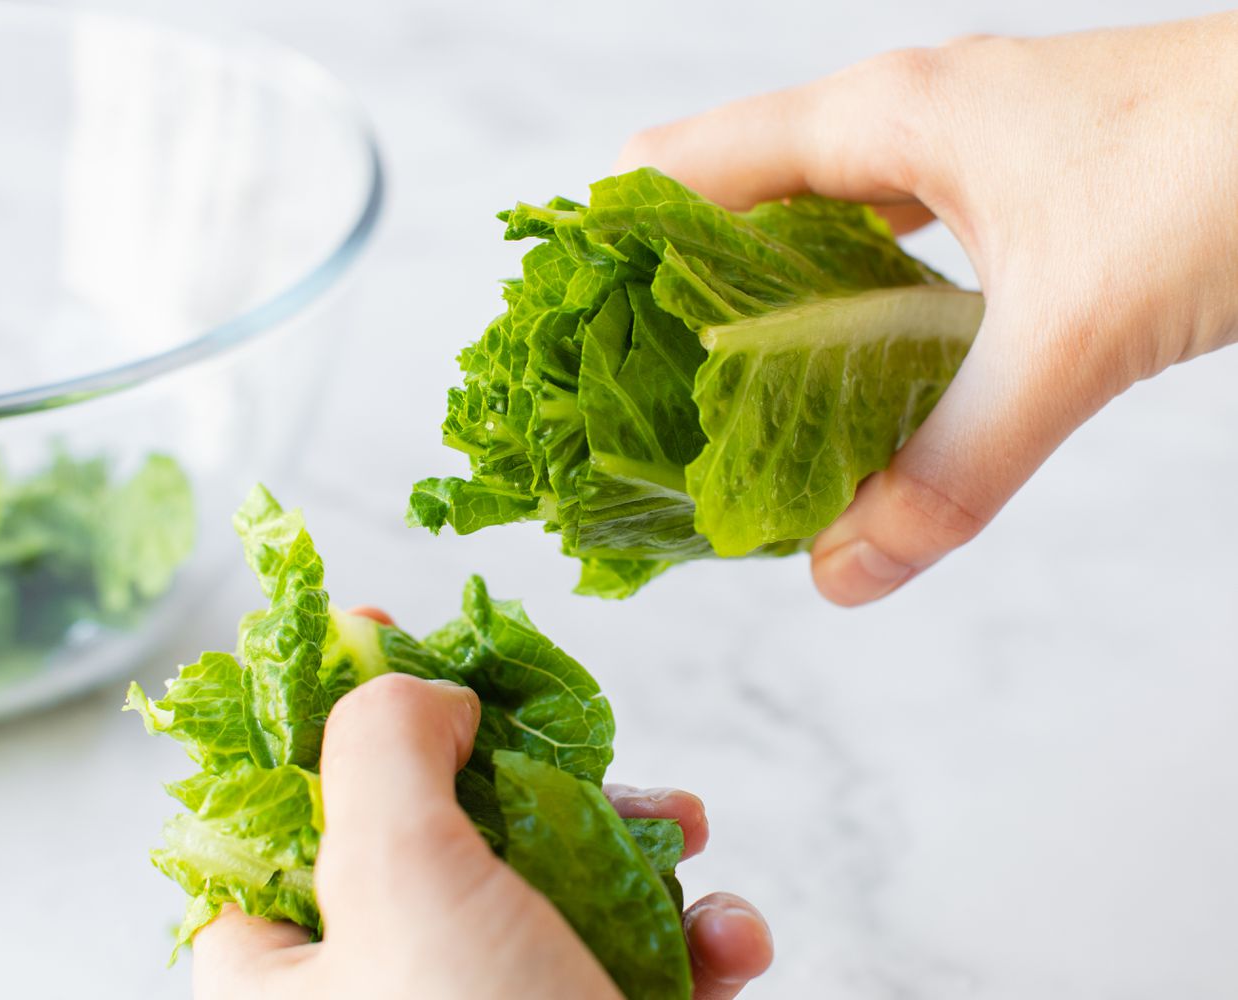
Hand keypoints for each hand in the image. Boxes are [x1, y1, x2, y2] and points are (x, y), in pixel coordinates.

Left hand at [193, 617, 771, 999]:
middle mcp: (380, 995)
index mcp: (283, 970)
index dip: (327, 714)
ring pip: (552, 885)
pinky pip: (634, 967)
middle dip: (524, 772)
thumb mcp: (398, 881)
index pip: (273, 811)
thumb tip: (416, 692)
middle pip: (435, 827)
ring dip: (633, 846)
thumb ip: (382, 746)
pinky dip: (692, 941)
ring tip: (682, 829)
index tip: (392, 636)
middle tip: (565, 731)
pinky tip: (731, 940)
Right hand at [615, 13, 1237, 605]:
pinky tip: (852, 387)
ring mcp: (966, 151)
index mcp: (884, 117)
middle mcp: (909, 122)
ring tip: (719, 410)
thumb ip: (953, 464)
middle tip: (628, 401)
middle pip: (737, 198)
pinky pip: (895, 250)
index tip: (559, 336)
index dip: (610, 244)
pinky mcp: (1021, 190)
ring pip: (818, 227)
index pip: (686, 165)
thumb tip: (846, 570)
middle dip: (674, 294)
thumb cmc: (1229, 167)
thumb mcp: (1071, 333)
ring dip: (765, 308)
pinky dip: (854, 313)